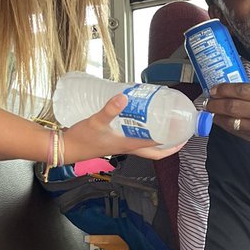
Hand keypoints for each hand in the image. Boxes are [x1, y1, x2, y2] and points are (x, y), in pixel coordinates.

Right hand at [61, 95, 185, 162]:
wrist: (66, 147)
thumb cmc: (81, 139)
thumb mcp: (96, 122)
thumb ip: (109, 109)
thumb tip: (123, 96)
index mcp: (129, 145)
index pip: (158, 147)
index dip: (173, 141)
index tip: (183, 131)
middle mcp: (128, 148)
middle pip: (156, 152)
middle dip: (171, 145)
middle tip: (181, 133)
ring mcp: (122, 146)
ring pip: (146, 147)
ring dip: (158, 139)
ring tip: (165, 125)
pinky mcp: (115, 142)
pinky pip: (135, 139)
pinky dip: (143, 133)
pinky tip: (140, 120)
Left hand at [206, 82, 249, 156]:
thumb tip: (241, 90)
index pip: (242, 90)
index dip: (224, 89)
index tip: (214, 88)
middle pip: (232, 106)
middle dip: (215, 102)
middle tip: (208, 99)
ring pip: (231, 121)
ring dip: (217, 115)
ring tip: (210, 109)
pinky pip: (237, 132)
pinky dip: (226, 125)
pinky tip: (220, 120)